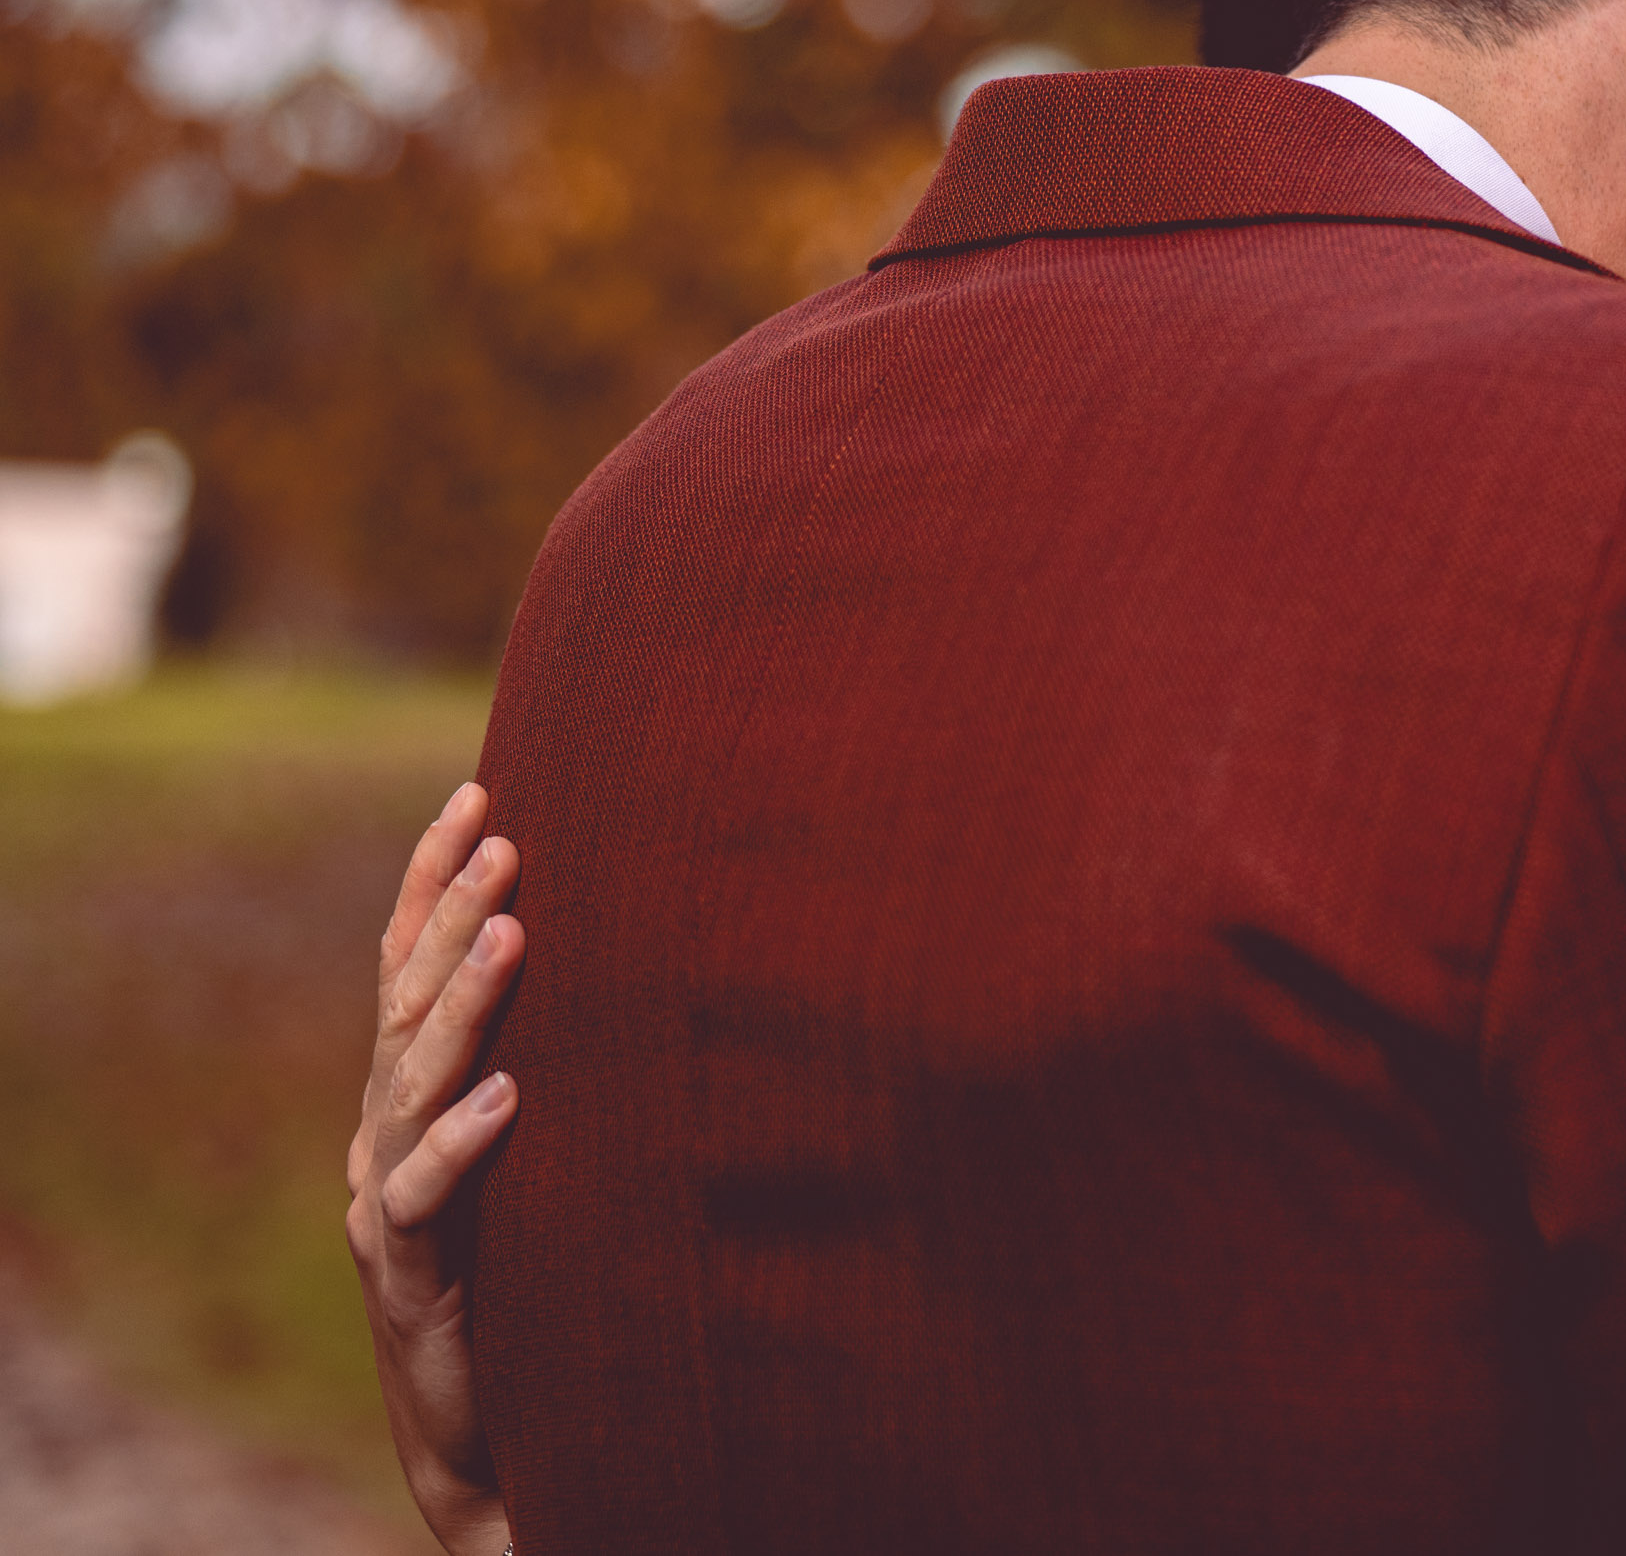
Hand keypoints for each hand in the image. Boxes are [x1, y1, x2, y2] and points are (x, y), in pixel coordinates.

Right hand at [344, 781, 522, 1555]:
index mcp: (411, 1093)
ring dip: (465, 1002)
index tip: (477, 789)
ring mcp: (390, 1199)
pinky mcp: (414, 1271)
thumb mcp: (543, 1149)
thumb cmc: (528, 1268)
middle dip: (455, 912)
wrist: (487, 1424)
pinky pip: (431, 1196)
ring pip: (413, 1080)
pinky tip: (511, 1099)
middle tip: (507, 833)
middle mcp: (386, 1131)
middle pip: (409, 1001)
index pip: (409, 964)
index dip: (434, 878)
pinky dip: (465, 1142)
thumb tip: (651, 954)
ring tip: (514, 930)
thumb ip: (562, 1064)